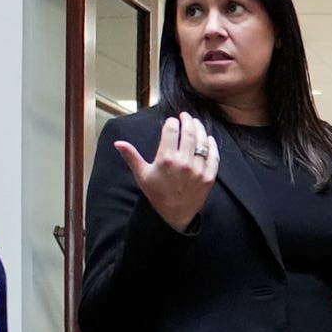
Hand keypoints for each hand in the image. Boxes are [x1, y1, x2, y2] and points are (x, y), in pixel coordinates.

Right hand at [113, 112, 217, 231]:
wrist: (173, 215)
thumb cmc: (156, 193)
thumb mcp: (141, 174)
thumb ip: (131, 156)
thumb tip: (117, 143)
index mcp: (166, 159)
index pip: (171, 131)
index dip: (172, 123)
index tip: (171, 121)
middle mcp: (183, 163)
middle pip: (189, 133)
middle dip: (187, 121)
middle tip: (185, 116)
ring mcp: (198, 170)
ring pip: (203, 142)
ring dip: (200, 129)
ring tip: (196, 123)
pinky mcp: (209, 177)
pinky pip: (214, 157)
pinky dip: (212, 145)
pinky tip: (209, 138)